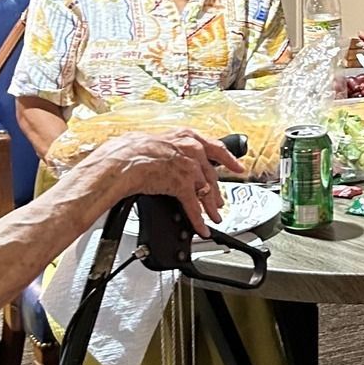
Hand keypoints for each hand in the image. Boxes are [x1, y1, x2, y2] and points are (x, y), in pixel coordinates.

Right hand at [85, 130, 241, 234]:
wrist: (125, 159)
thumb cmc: (134, 149)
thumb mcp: (160, 141)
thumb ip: (173, 148)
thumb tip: (172, 157)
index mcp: (188, 136)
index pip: (216, 148)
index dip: (229, 160)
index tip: (238, 167)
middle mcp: (193, 150)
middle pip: (211, 175)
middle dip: (216, 192)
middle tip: (220, 202)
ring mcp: (190, 168)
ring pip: (206, 191)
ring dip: (211, 208)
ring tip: (215, 218)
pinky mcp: (183, 185)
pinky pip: (194, 207)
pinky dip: (199, 220)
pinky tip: (202, 228)